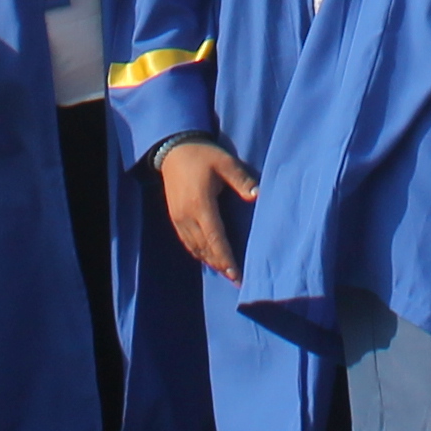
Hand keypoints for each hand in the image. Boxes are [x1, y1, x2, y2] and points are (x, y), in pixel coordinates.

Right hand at [159, 138, 259, 278]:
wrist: (173, 150)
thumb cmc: (203, 155)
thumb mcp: (225, 162)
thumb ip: (241, 180)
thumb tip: (257, 195)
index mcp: (201, 204)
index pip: (215, 239)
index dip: (226, 258)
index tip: (236, 274)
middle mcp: (187, 216)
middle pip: (205, 249)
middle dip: (221, 265)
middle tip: (237, 280)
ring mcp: (179, 218)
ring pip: (195, 248)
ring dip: (210, 262)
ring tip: (226, 273)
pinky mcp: (175, 217)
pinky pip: (187, 242)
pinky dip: (199, 253)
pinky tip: (209, 258)